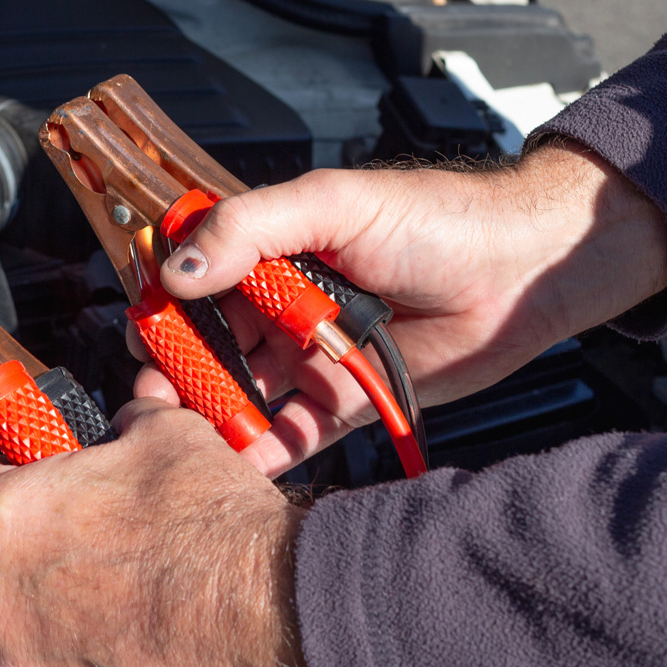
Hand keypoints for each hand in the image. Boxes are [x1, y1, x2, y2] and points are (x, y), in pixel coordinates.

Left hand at [0, 398, 323, 666]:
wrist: (276, 620)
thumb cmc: (218, 531)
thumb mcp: (168, 437)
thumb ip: (127, 425)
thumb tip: (129, 420)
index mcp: (3, 518)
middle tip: (5, 533)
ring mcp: (27, 660)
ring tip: (37, 589)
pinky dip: (46, 652)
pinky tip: (93, 630)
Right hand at [144, 142, 666, 476]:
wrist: (522, 272)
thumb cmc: (437, 220)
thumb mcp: (333, 203)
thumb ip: (250, 228)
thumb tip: (178, 269)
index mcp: (269, 250)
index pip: (194, 280)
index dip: (163, 308)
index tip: (144, 334)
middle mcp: (280, 305)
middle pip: (207, 345)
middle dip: (177, 372)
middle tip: (155, 399)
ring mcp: (308, 355)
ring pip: (241, 392)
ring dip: (211, 415)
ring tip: (186, 438)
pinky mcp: (341, 400)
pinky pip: (290, 431)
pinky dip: (261, 450)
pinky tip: (238, 462)